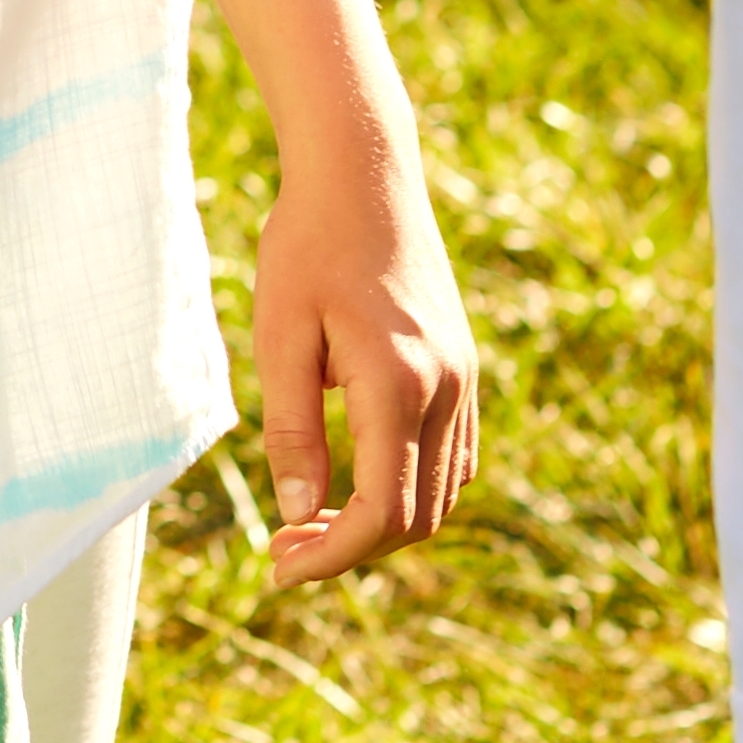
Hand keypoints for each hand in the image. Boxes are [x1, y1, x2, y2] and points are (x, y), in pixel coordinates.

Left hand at [247, 131, 478, 581]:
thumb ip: (291, 431)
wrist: (364, 175)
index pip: (380, 512)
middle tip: (283, 548)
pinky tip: (355, 480)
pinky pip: (453, 459)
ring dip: (382, 524)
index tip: (278, 566)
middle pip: (415, 518)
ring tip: (312, 519)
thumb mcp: (279, 337)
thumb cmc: (306, 248)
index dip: (331, 556)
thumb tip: (300, 514)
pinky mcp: (464, 369)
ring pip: (441, 496)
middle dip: (351, 549)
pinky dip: (411, 490)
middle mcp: (446, 390)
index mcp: (398, 385)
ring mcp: (463, 380)